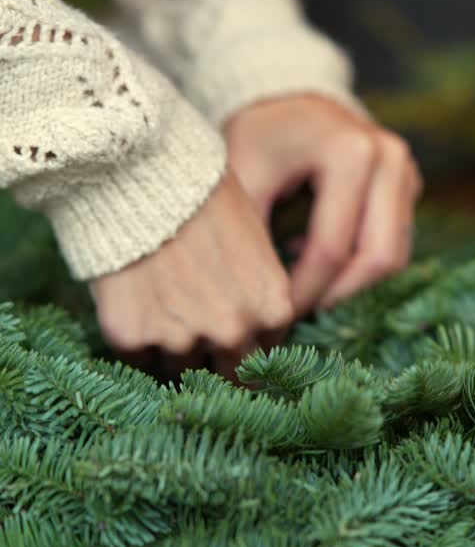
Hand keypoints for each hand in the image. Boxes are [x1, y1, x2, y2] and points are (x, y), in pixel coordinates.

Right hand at [90, 171, 293, 365]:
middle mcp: (232, 332)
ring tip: (160, 299)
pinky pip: (136, 355)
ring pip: (179, 367)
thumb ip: (258, 287)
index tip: (229, 333)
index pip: (264, 356)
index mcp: (271, 308)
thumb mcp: (254, 236)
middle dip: (213, 358)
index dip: (245, 344)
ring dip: (170, 344)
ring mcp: (181, 338)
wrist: (140, 172)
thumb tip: (254, 320)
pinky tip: (133, 296)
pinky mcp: (131, 336)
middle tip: (193, 325)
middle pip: (227, 374)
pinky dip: (134, 335)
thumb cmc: (202, 193)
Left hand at [224, 95, 423, 314]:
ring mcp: (406, 170)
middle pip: (380, 257)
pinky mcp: (409, 183)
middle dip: (338, 297)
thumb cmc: (258, 137)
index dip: (305, 292)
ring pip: (395, 256)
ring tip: (308, 293)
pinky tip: (320, 265)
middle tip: (298, 317)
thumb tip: (258, 308)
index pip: (333, 247)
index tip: (274, 316)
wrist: (286, 98)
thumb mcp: (242, 179)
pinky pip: (396, 241)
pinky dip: (361, 266)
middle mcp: (390, 158)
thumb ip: (250, 239)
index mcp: (351, 151)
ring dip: (353, 286)